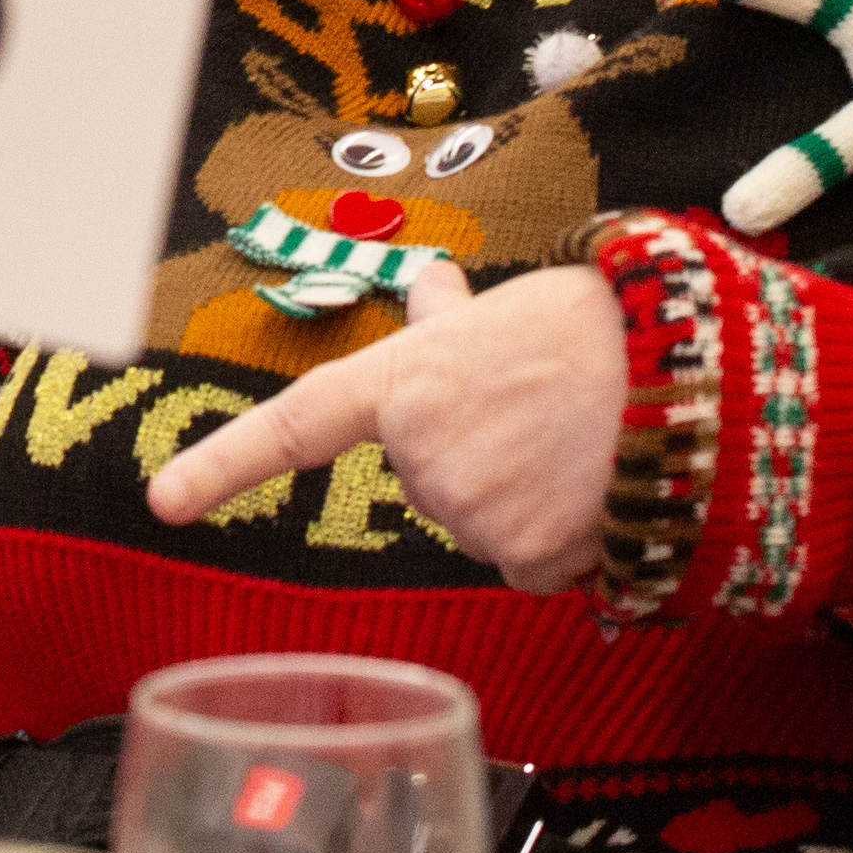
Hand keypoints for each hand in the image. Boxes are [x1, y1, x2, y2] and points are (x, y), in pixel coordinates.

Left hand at [142, 258, 632, 590]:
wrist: (690, 373)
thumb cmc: (600, 327)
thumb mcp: (510, 311)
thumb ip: (452, 324)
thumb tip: (431, 286)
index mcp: (404, 382)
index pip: (295, 426)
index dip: (223, 465)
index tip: (162, 502)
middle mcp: (421, 454)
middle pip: (432, 486)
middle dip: (480, 460)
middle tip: (542, 415)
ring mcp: (469, 512)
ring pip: (484, 528)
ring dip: (527, 499)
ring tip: (580, 443)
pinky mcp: (524, 559)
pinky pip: (532, 566)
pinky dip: (564, 540)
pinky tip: (596, 489)